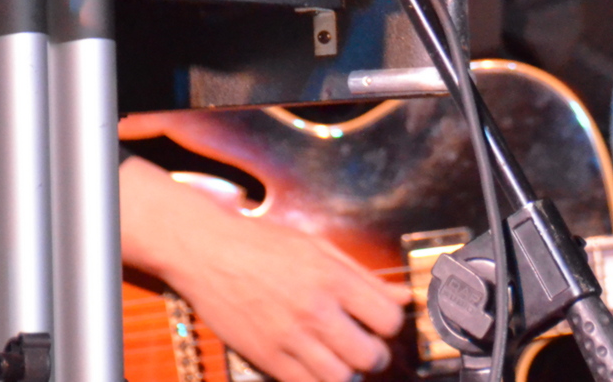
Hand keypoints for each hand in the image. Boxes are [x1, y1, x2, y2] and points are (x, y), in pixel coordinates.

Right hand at [120, 155, 407, 381]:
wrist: (208, 251)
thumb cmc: (265, 244)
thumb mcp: (321, 248)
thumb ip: (364, 277)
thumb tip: (404, 297)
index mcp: (334, 278)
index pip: (388, 320)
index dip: (390, 326)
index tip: (380, 323)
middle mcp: (315, 310)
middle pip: (371, 356)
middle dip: (376, 355)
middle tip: (366, 347)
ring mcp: (289, 337)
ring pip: (341, 378)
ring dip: (349, 372)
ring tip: (341, 358)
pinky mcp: (265, 356)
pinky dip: (318, 380)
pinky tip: (316, 366)